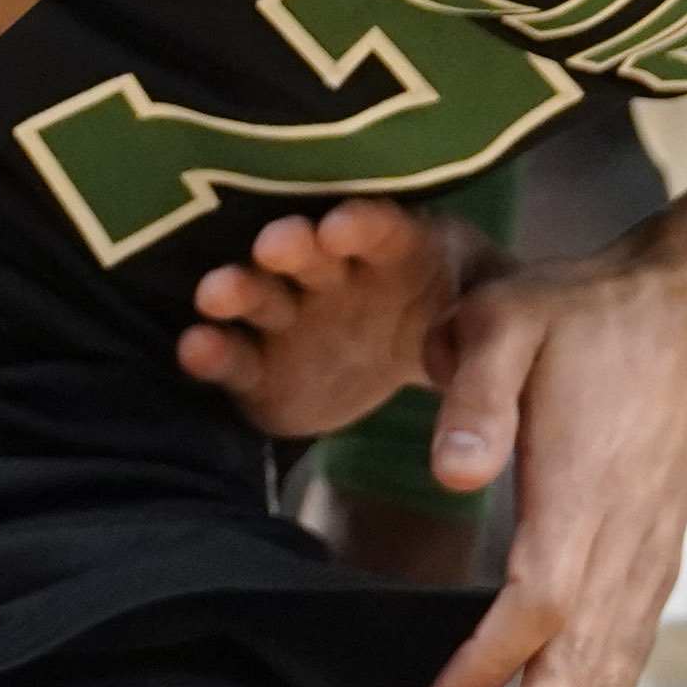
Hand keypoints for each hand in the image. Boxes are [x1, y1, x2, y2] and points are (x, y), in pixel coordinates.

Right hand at [176, 196, 495, 438]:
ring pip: (258, 296)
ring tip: (215, 293)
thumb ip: (480, 387)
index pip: (379, 229)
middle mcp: (329, 272)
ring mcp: (289, 316)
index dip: (361, 227)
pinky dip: (213, 352)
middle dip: (290, 246)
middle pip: (305, 251)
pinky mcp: (260, 367)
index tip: (341, 228)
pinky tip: (196, 349)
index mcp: (391, 249)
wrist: (432, 353)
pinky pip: (234, 357)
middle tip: (276, 246)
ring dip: (237, 290)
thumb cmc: (461, 330)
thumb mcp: (490, 348)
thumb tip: (473, 459)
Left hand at [416, 249, 686, 686]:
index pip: (540, 598)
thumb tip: (452, 473)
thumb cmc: (580, 316)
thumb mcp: (508, 321)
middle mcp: (622, 542)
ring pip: (613, 673)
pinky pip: (629, 655)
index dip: (494, 660)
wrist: (682, 312)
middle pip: (585, 662)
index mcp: (582, 493)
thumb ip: (475, 392)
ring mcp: (646, 558)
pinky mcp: (653, 561)